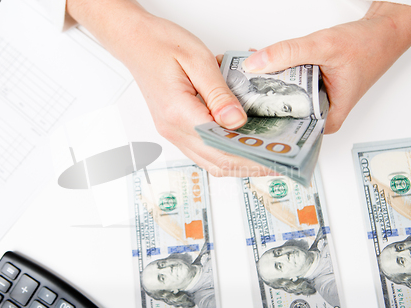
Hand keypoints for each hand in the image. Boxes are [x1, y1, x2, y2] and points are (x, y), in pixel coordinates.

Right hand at [67, 0, 272, 175]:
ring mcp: (172, 131)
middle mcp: (173, 128)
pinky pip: (202, 149)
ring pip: (209, 160)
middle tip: (276, 160)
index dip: (251, 155)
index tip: (274, 156)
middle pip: (217, 161)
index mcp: (179, 113)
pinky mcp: (174, 127)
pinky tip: (240, 142)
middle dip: (249, 164)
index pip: (221, 146)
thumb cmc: (160, 44)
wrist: (134, 41)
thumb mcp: (197, 60)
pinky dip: (224, 151)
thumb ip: (219, 93)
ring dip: (237, 161)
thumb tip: (237, 121)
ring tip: (262, 154)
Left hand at [242, 2, 410, 132]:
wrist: (383, 30)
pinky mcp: (309, 89)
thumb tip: (255, 63)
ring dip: (265, 87)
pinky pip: (287, 85)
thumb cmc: (368, 44)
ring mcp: (314, 102)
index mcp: (327, 119)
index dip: (262, 123)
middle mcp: (319, 114)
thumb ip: (288, 53)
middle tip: (236, 97)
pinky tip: (259, 68)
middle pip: (281, 114)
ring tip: (242, 82)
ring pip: (282, 98)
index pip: (287, 130)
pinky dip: (275, 75)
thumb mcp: (324, 46)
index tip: (242, 116)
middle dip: (259, 103)